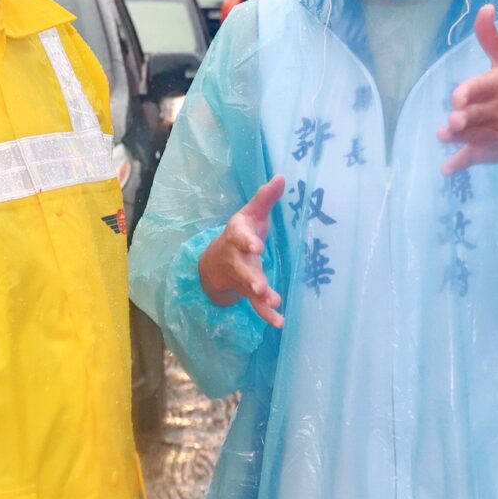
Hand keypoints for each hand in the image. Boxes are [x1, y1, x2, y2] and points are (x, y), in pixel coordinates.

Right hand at [198, 175, 285, 327]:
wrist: (215, 262)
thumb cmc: (240, 233)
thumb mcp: (250, 214)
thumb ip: (265, 198)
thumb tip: (282, 177)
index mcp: (237, 235)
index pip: (239, 236)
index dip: (246, 241)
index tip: (256, 246)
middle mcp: (236, 258)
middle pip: (241, 267)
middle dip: (250, 276)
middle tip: (259, 286)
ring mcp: (241, 276)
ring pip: (248, 287)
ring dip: (259, 296)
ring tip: (273, 302)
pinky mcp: (247, 291)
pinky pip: (256, 304)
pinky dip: (266, 313)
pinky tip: (279, 321)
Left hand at [438, 6, 497, 181]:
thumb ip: (491, 37)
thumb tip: (485, 7)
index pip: (480, 89)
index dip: (468, 94)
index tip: (458, 98)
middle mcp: (494, 112)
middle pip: (473, 117)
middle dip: (463, 121)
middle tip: (454, 122)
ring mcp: (490, 135)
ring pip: (468, 137)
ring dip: (456, 139)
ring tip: (444, 135)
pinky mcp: (487, 153)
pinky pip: (471, 160)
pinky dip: (458, 165)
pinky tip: (446, 169)